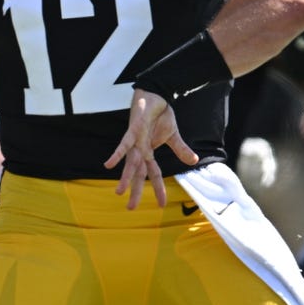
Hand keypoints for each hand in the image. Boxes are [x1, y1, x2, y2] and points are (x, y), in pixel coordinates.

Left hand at [104, 89, 198, 209]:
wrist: (157, 95)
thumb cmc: (161, 114)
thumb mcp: (173, 135)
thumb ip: (181, 150)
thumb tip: (194, 161)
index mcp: (149, 152)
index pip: (154, 174)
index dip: (158, 189)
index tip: (162, 206)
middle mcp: (140, 150)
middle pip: (138, 173)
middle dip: (135, 191)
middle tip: (131, 209)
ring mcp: (136, 141)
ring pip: (130, 162)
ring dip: (125, 177)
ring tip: (119, 193)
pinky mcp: (134, 130)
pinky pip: (125, 144)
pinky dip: (117, 154)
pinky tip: (109, 165)